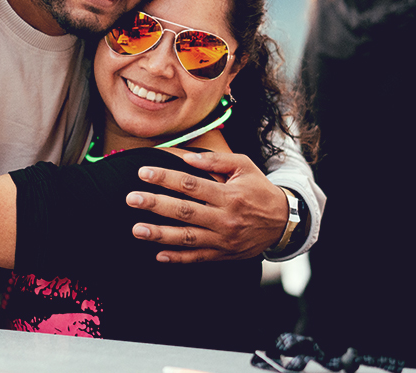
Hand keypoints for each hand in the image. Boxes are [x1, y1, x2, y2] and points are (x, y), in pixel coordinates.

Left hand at [125, 151, 287, 262]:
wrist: (284, 223)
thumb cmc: (259, 190)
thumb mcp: (244, 167)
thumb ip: (215, 161)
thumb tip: (186, 156)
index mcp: (229, 195)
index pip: (190, 185)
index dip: (165, 178)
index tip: (143, 173)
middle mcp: (225, 218)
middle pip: (184, 211)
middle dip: (155, 205)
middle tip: (131, 199)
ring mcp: (223, 240)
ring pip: (187, 238)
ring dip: (160, 234)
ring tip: (137, 229)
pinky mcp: (223, 255)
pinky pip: (197, 258)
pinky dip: (177, 258)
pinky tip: (158, 255)